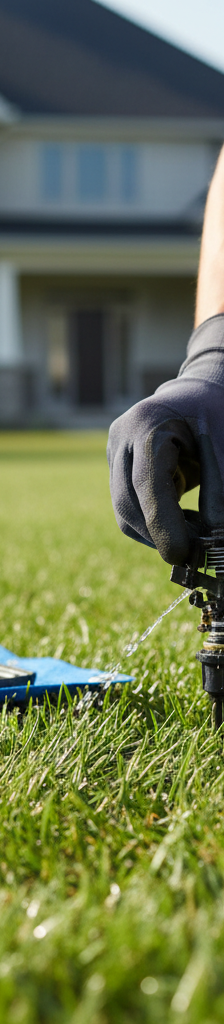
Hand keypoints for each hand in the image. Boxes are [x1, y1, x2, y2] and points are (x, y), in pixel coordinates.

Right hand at [107, 333, 223, 564]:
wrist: (198, 392)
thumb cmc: (215, 412)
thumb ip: (219, 492)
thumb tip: (214, 540)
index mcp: (148, 426)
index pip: (147, 484)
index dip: (162, 524)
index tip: (182, 555)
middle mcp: (122, 439)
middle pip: (128, 504)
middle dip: (160, 535)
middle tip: (197, 552)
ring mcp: (115, 454)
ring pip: (126, 513)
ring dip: (159, 533)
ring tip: (197, 532)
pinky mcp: (119, 468)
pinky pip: (132, 509)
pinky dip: (158, 523)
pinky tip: (186, 520)